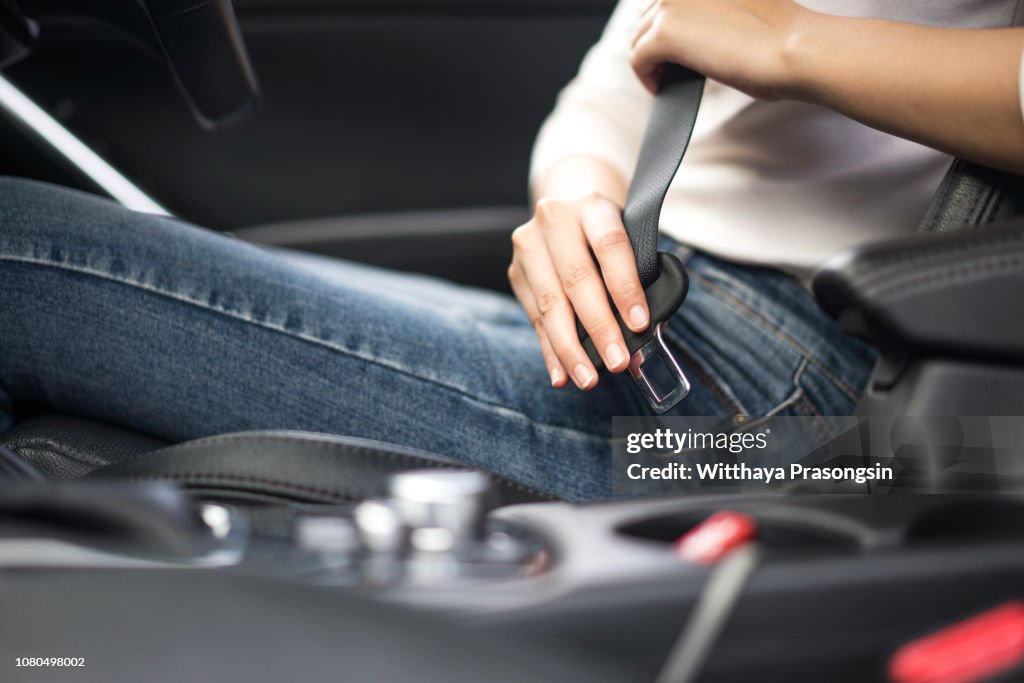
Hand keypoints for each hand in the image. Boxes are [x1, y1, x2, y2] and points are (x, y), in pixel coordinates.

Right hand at [508, 192, 650, 389]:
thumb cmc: (605, 234)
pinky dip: (550, 350)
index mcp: (592, 206)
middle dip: (598, 327)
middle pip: (577, 279)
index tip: (639, 324)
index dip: (625, 287)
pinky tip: (562, 374)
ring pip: (550, 303)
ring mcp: (528, 245)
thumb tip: (639, 342)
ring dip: (570, 348)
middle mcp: (554, 220)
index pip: (610, 246)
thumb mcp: (626, 240)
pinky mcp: (515, 272)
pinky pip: (535, 319)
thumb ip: (635, 281)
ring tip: (587, 378)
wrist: (566, 212)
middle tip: (617, 362)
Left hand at [630, 0, 809, 97]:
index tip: (678, 48)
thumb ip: (713, 10)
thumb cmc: (784, 36)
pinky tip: (661, 88)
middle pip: (648, 15)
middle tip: (668, 68)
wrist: (796, 50)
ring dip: (649, 60)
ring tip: (666, 79)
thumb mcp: (744, 7)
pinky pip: (637, 59)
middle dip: (655, 42)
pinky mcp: (665, 33)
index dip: (669, 24)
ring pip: (639, 36)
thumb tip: (693, 32)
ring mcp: (672, 3)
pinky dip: (646, 77)